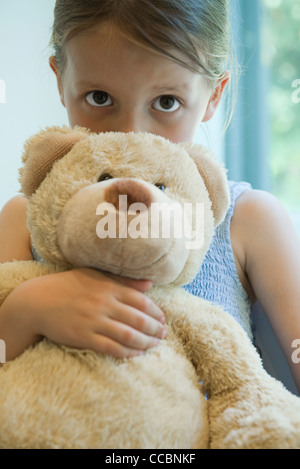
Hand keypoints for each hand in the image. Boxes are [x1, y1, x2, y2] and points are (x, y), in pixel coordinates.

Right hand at [1, 268, 165, 359]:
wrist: (37, 301)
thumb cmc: (68, 285)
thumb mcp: (95, 276)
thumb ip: (123, 281)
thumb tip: (150, 285)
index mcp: (108, 287)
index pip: (140, 301)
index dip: (155, 312)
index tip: (164, 319)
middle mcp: (104, 304)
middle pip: (138, 320)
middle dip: (155, 329)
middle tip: (164, 335)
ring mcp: (94, 321)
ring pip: (128, 336)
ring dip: (145, 342)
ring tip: (154, 345)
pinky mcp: (84, 337)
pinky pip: (111, 348)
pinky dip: (127, 353)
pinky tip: (136, 354)